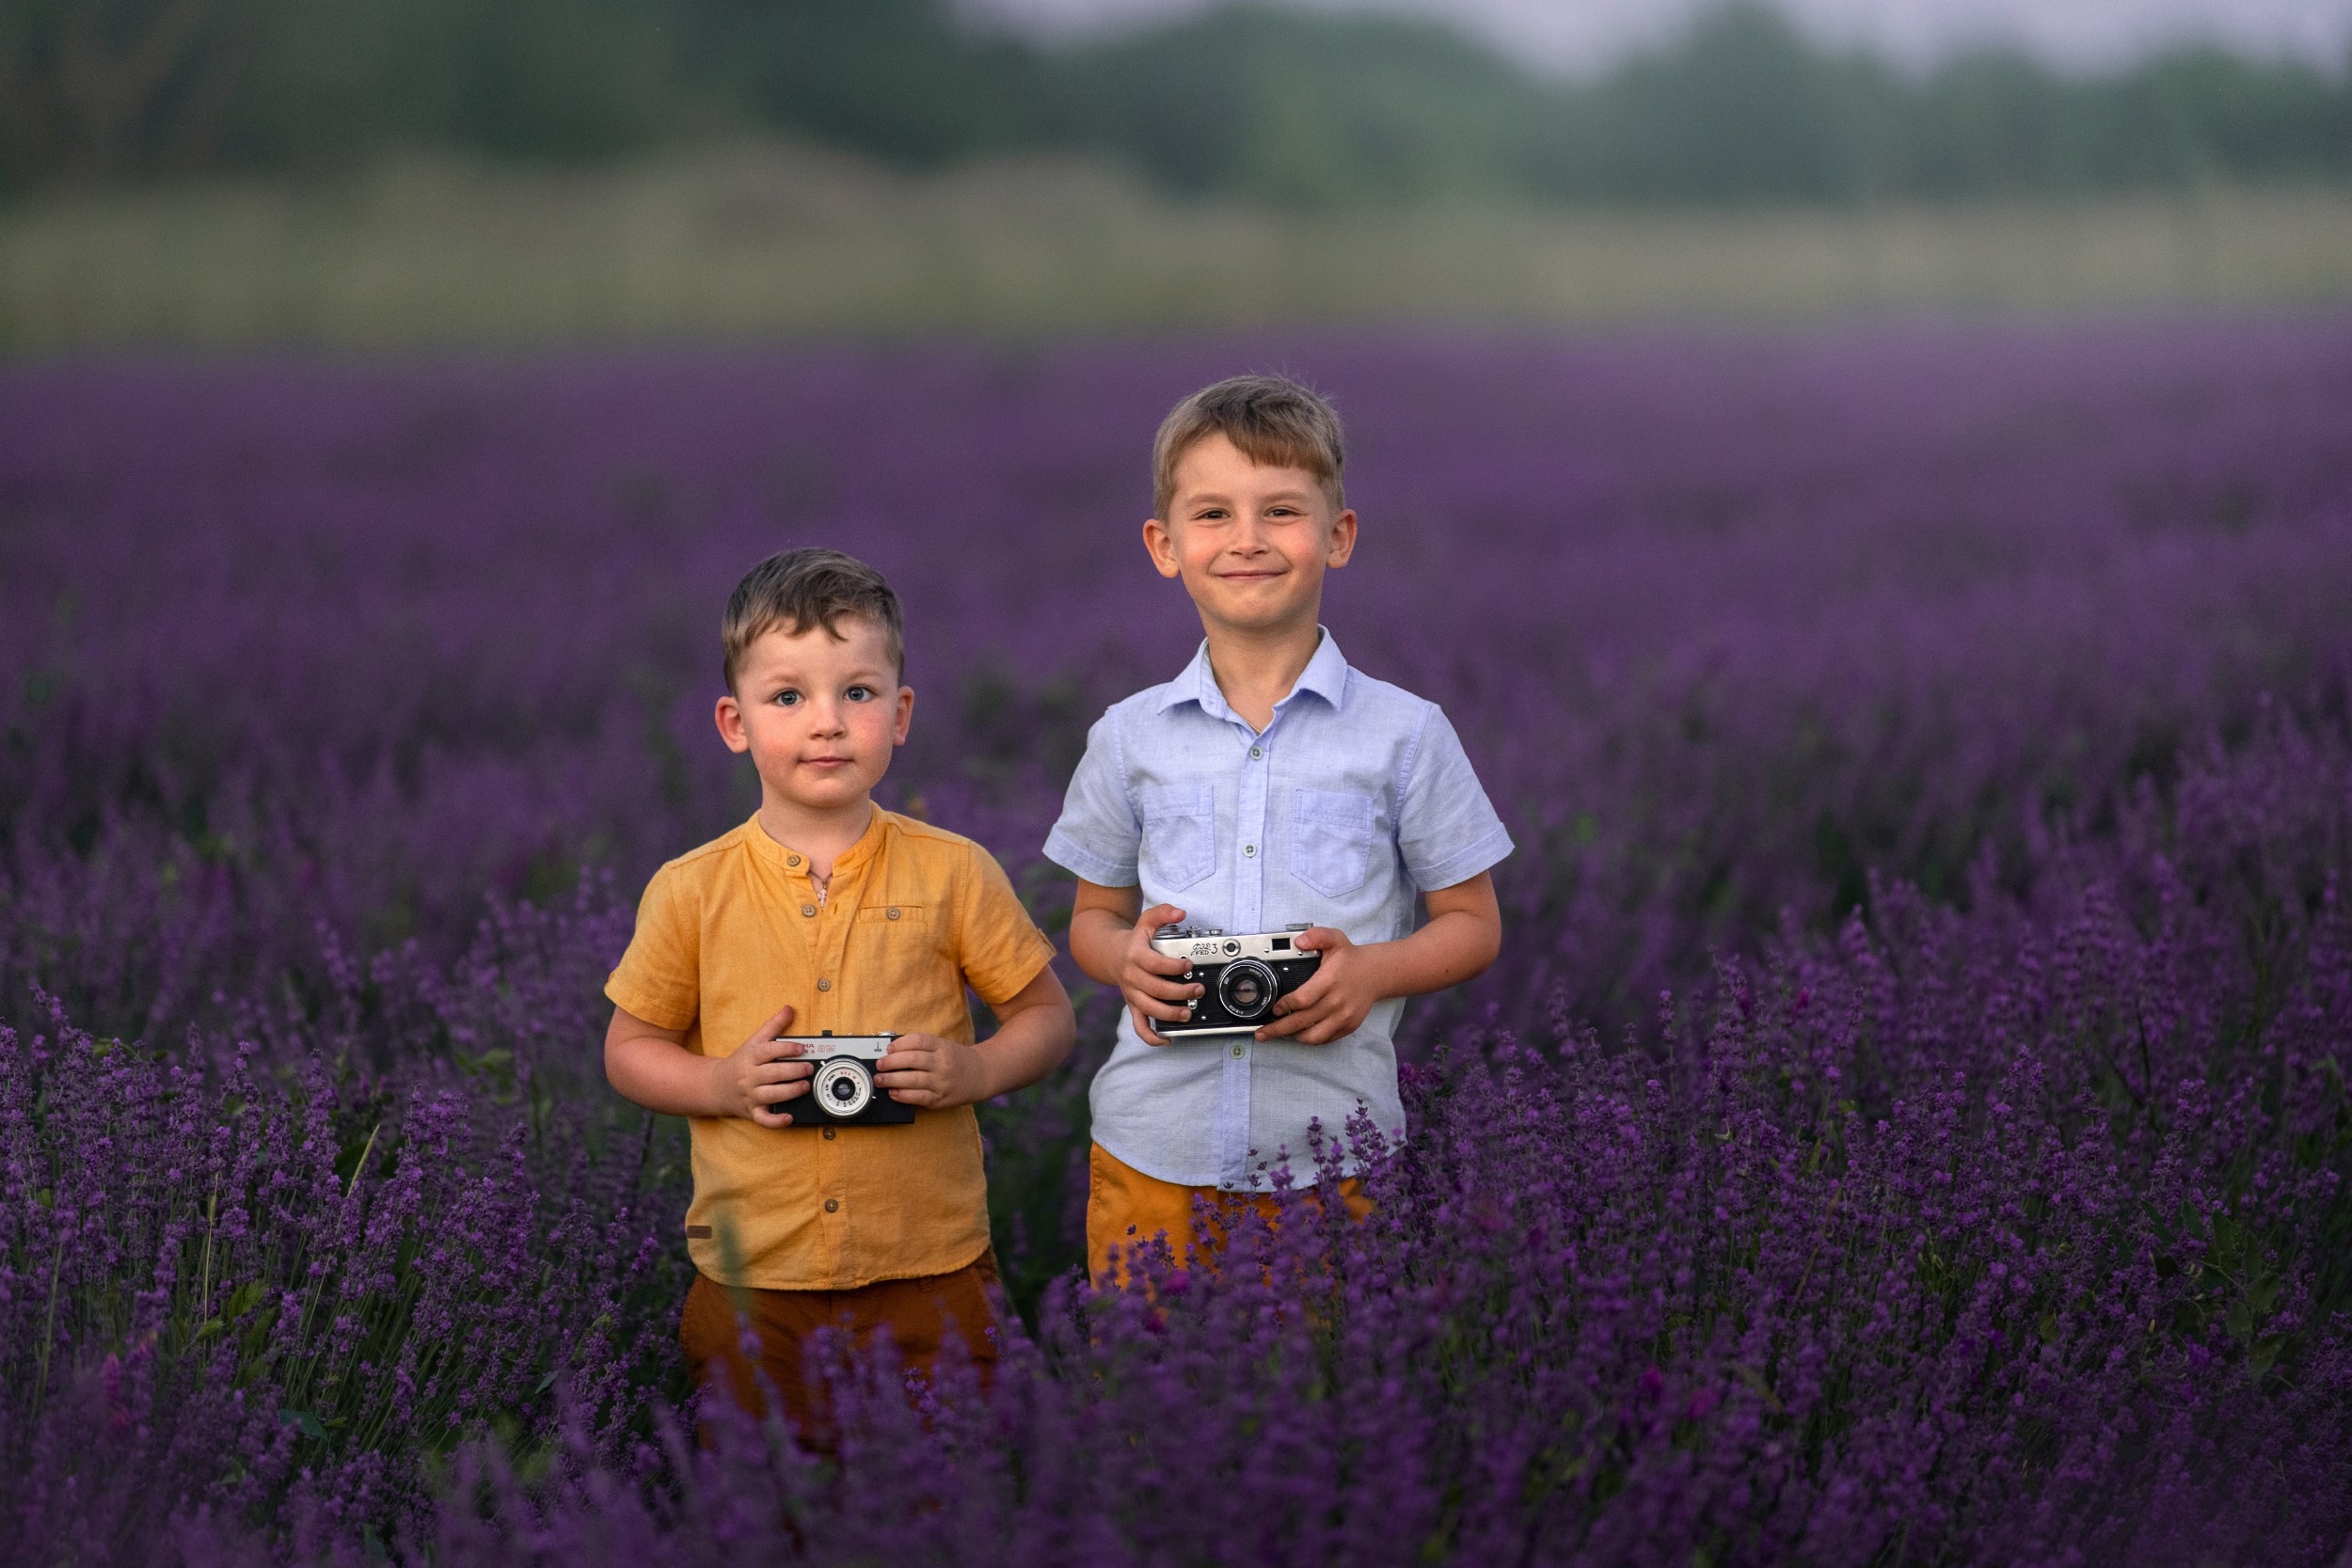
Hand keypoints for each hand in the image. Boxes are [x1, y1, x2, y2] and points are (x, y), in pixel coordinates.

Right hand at [713, 1004, 814, 1127]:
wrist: (716, 1086)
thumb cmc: (741, 1061)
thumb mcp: (754, 1041)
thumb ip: (773, 1025)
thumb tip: (789, 1008)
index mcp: (751, 1057)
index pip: (768, 1051)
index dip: (785, 1049)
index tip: (801, 1048)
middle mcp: (750, 1076)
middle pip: (772, 1074)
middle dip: (793, 1071)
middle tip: (808, 1068)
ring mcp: (750, 1095)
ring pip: (771, 1095)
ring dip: (790, 1092)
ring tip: (805, 1086)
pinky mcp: (752, 1111)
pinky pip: (763, 1119)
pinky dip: (776, 1121)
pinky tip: (789, 1117)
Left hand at [875, 1032, 990, 1108]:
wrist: (981, 1075)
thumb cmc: (955, 1060)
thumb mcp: (943, 1047)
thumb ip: (921, 1048)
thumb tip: (891, 1052)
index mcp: (942, 1046)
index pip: (918, 1040)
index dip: (899, 1044)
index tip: (888, 1049)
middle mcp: (943, 1063)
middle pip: (912, 1059)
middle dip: (890, 1062)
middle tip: (879, 1065)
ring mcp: (942, 1081)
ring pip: (913, 1079)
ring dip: (892, 1080)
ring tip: (880, 1080)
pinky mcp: (941, 1098)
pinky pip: (918, 1097)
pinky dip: (903, 1095)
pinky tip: (893, 1093)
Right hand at [1117, 903, 1200, 1046]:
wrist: (1110, 955)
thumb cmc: (1135, 940)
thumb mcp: (1146, 921)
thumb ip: (1163, 913)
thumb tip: (1180, 912)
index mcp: (1136, 956)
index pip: (1154, 964)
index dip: (1173, 966)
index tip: (1189, 964)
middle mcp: (1132, 977)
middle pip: (1155, 989)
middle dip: (1180, 992)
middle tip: (1198, 989)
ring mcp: (1132, 994)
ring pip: (1148, 1009)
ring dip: (1169, 1014)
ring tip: (1188, 1013)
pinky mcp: (1133, 1006)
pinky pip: (1139, 1025)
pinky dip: (1151, 1036)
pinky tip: (1166, 1039)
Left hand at [1256, 928, 1381, 1044]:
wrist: (1376, 973)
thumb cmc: (1351, 958)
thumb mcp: (1334, 939)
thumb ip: (1316, 936)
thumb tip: (1299, 941)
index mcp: (1330, 981)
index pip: (1302, 1000)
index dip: (1284, 1006)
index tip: (1274, 1008)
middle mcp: (1337, 1002)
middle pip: (1302, 1022)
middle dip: (1278, 1029)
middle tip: (1262, 1033)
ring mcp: (1344, 1017)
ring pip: (1313, 1036)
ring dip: (1293, 1036)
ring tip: (1280, 1034)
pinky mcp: (1349, 1026)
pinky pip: (1325, 1039)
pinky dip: (1310, 1038)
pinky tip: (1299, 1033)